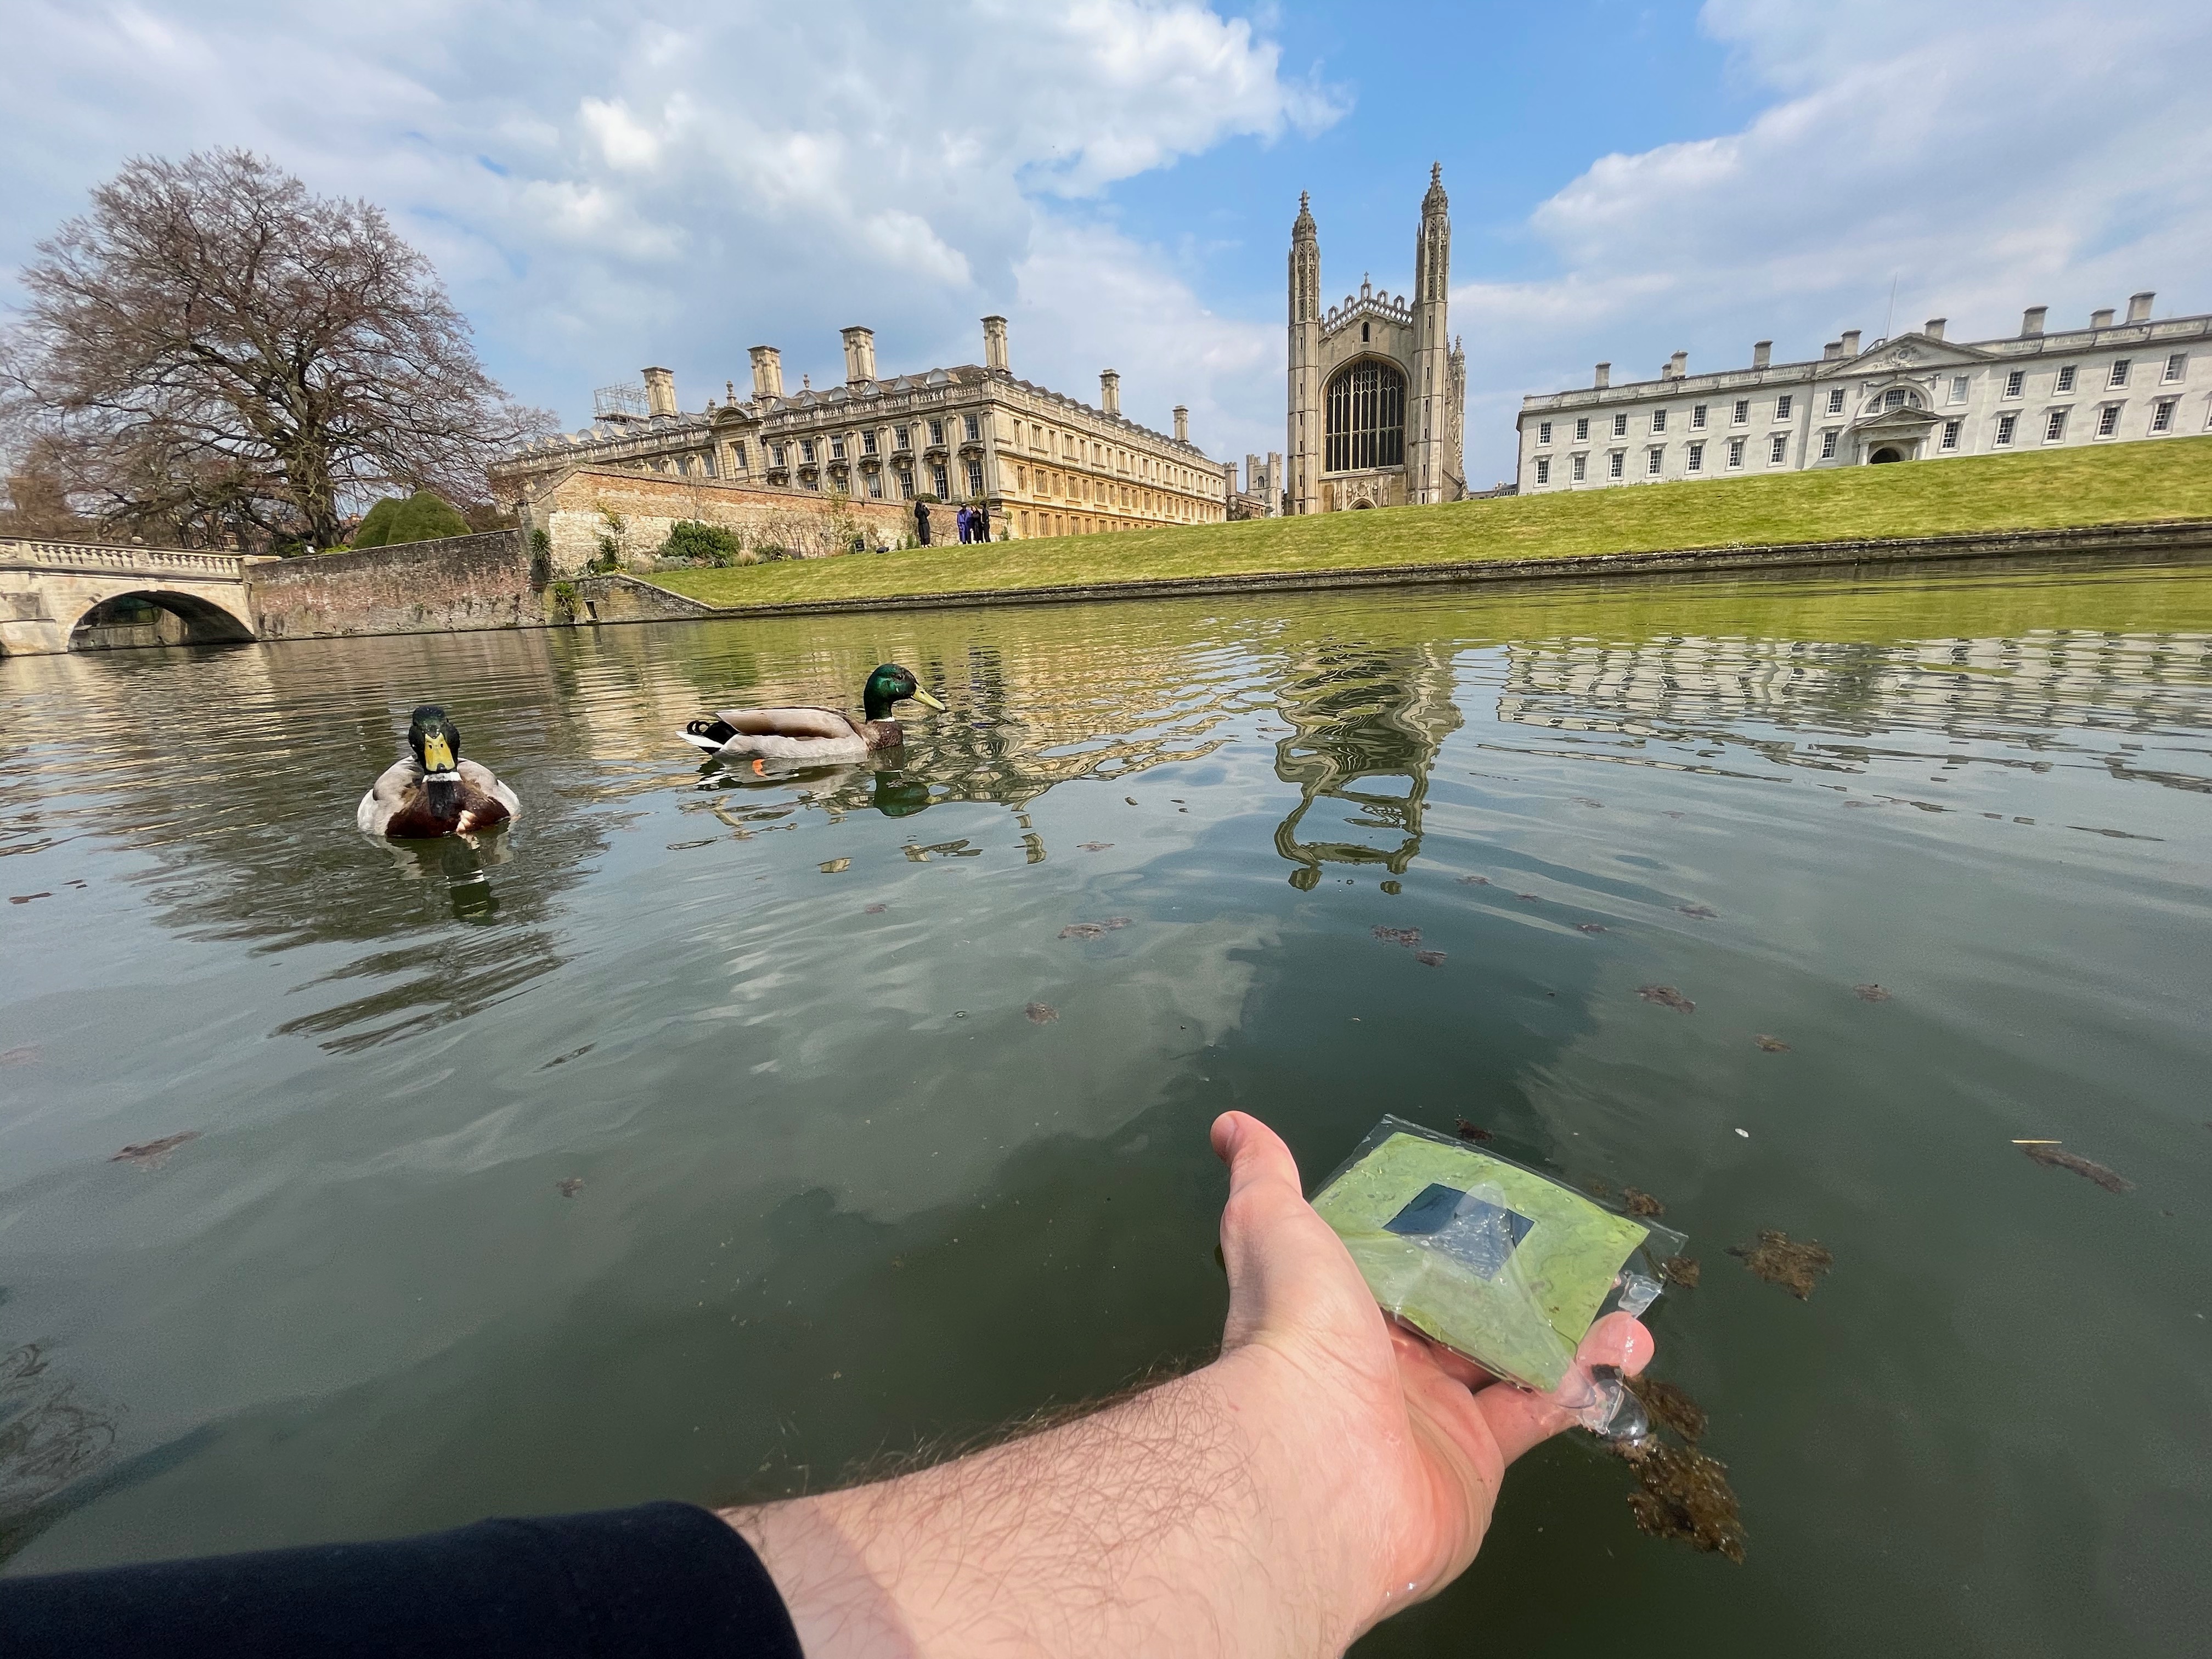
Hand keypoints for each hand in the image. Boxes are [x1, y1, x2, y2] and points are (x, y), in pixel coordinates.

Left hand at [1206, 1110, 1653, 1636]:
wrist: (1319, 1463)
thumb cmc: (1298, 1330)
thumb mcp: (1273, 1225)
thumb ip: (1265, 1176)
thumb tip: (1232, 1124)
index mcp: (1344, 1307)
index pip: (1409, 1264)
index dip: (1458, 1238)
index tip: (1509, 1209)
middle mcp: (1388, 1363)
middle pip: (1471, 1313)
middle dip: (1528, 1287)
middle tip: (1584, 1255)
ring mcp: (1434, 1414)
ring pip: (1516, 1360)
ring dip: (1575, 1332)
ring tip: (1626, 1310)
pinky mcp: (1477, 1459)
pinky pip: (1538, 1413)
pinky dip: (1583, 1384)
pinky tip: (1625, 1350)